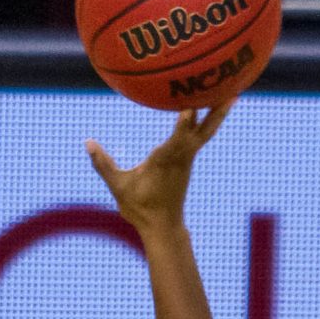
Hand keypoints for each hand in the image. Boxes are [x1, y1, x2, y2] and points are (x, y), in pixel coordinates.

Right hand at [85, 103, 231, 236]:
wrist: (162, 227)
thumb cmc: (140, 208)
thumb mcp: (118, 186)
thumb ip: (103, 163)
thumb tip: (87, 142)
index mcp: (164, 162)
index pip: (177, 139)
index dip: (184, 122)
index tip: (191, 104)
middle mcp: (181, 158)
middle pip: (203, 131)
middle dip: (216, 112)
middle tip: (232, 90)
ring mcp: (187, 159)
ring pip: (206, 132)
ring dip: (218, 113)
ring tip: (231, 92)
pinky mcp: (188, 161)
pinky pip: (200, 136)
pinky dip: (207, 121)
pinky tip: (211, 108)